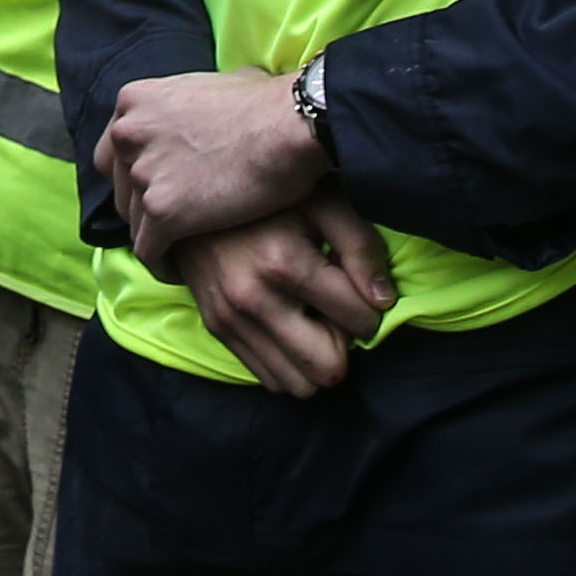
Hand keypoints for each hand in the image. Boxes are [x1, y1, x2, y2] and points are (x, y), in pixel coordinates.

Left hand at [98, 67, 331, 261]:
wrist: (289, 126)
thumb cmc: (266, 104)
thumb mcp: (210, 85)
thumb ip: (187, 104)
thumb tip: (202, 107)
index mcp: (134, 102)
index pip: (113, 152)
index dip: (136, 176)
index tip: (160, 190)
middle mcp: (128, 134)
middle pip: (121, 189)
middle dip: (145, 208)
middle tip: (176, 221)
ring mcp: (144, 174)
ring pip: (135, 224)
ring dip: (158, 238)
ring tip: (185, 249)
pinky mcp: (163, 212)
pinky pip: (148, 252)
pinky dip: (164, 265)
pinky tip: (183, 270)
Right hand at [173, 187, 394, 395]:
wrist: (192, 192)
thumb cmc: (269, 195)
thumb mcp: (323, 202)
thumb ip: (361, 246)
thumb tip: (383, 300)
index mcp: (285, 263)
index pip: (359, 320)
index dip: (371, 309)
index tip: (359, 290)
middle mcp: (254, 299)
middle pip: (329, 369)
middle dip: (344, 344)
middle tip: (335, 311)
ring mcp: (230, 319)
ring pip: (300, 384)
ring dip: (315, 358)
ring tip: (311, 318)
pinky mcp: (217, 328)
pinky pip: (270, 379)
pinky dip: (289, 361)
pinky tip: (288, 323)